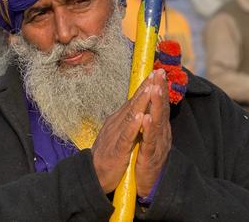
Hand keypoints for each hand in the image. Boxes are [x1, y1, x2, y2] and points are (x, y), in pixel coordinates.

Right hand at [91, 69, 167, 193]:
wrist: (93, 175)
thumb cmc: (107, 155)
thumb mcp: (118, 134)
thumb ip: (126, 122)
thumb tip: (136, 109)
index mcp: (119, 120)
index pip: (134, 100)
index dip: (145, 86)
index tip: (155, 73)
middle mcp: (117, 124)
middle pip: (134, 103)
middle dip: (146, 87)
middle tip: (156, 73)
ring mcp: (116, 135)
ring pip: (130, 115)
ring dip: (141, 101)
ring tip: (150, 88)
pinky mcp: (117, 150)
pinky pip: (126, 136)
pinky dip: (133, 126)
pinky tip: (141, 117)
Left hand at [135, 69, 171, 197]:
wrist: (148, 185)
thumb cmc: (146, 158)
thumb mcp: (148, 137)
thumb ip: (150, 121)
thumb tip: (149, 104)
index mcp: (158, 127)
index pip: (159, 103)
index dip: (159, 87)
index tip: (157, 70)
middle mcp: (161, 133)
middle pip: (161, 108)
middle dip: (160, 89)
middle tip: (160, 73)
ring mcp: (157, 144)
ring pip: (157, 121)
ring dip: (157, 104)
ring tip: (155, 89)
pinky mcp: (150, 157)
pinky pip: (149, 141)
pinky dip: (148, 129)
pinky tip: (146, 118)